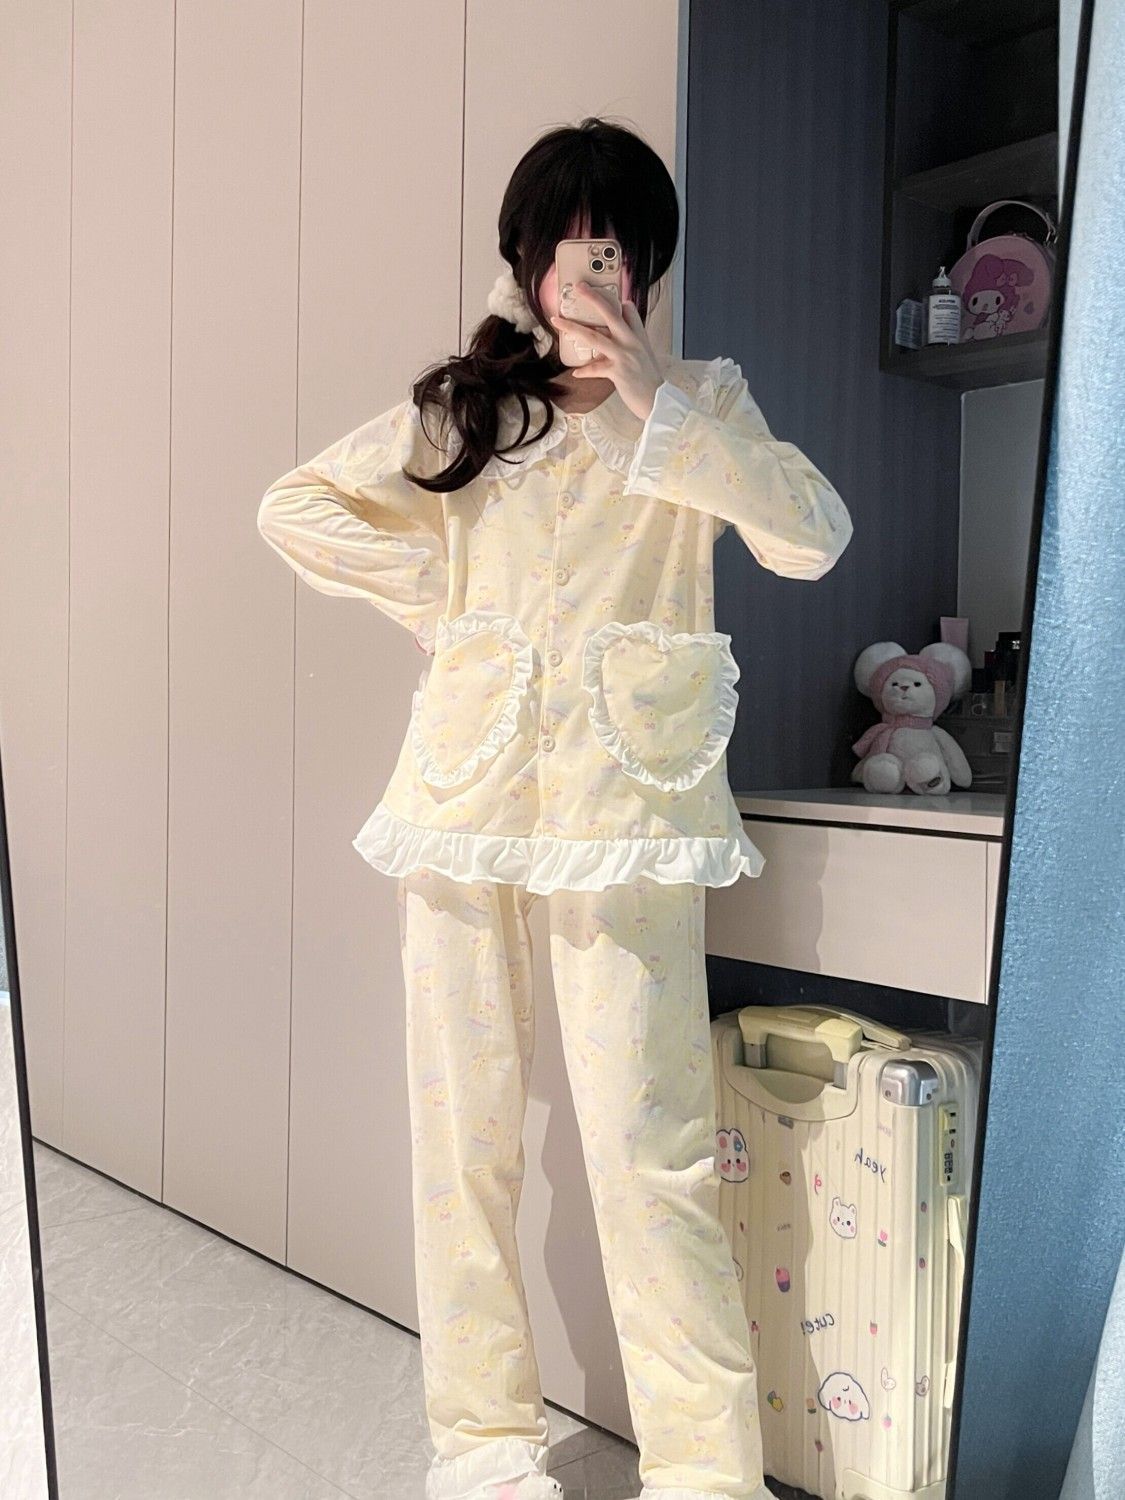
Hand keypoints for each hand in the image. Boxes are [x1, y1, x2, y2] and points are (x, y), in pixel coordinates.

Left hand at [549, 282, 663, 421]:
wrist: (658, 400)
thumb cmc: (649, 379)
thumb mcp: (644, 353)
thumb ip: (631, 339)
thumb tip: (619, 333)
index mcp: (638, 336)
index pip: (629, 311)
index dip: (617, 301)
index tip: (601, 291)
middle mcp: (631, 342)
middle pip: (610, 314)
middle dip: (593, 299)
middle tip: (579, 287)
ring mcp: (624, 355)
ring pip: (595, 337)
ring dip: (574, 328)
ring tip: (558, 322)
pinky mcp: (617, 371)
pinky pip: (595, 368)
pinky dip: (585, 371)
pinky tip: (576, 372)